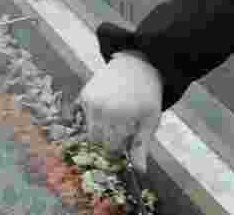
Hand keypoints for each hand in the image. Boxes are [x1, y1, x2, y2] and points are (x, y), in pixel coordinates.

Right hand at [79, 51, 162, 171]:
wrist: (138, 63)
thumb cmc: (148, 93)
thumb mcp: (151, 119)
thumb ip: (142, 145)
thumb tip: (140, 170)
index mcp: (121, 117)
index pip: (112, 148)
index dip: (120, 148)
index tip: (128, 140)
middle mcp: (102, 109)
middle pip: (99, 142)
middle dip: (110, 141)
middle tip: (123, 129)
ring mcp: (91, 101)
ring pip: (90, 132)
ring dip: (101, 131)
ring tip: (116, 119)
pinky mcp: (85, 94)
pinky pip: (82, 117)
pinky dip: (92, 119)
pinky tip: (106, 109)